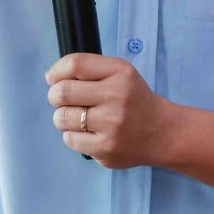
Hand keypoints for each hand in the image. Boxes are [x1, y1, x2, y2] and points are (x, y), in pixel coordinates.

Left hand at [46, 54, 174, 169]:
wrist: (162, 132)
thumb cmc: (133, 100)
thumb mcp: (120, 73)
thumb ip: (89, 69)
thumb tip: (51, 77)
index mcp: (120, 73)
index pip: (75, 64)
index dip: (56, 71)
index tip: (52, 79)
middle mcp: (117, 97)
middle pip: (62, 92)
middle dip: (55, 96)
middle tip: (62, 100)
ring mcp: (112, 125)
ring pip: (61, 118)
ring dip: (62, 117)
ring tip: (76, 118)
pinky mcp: (106, 149)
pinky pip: (70, 139)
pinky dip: (72, 136)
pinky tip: (87, 133)